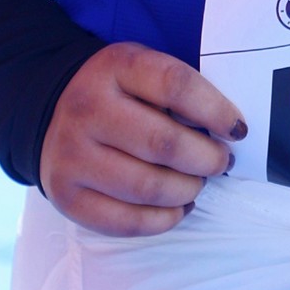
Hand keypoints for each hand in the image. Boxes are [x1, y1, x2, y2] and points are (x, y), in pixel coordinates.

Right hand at [40, 44, 244, 236]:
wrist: (51, 108)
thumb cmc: (118, 91)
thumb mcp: (142, 68)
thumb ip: (180, 90)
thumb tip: (229, 131)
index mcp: (114, 67)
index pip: (176, 85)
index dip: (216, 110)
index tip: (237, 129)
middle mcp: (87, 109)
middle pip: (163, 144)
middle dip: (207, 159)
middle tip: (221, 162)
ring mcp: (72, 155)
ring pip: (147, 187)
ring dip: (187, 190)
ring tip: (198, 183)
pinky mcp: (67, 196)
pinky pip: (125, 222)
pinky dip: (163, 220)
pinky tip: (178, 207)